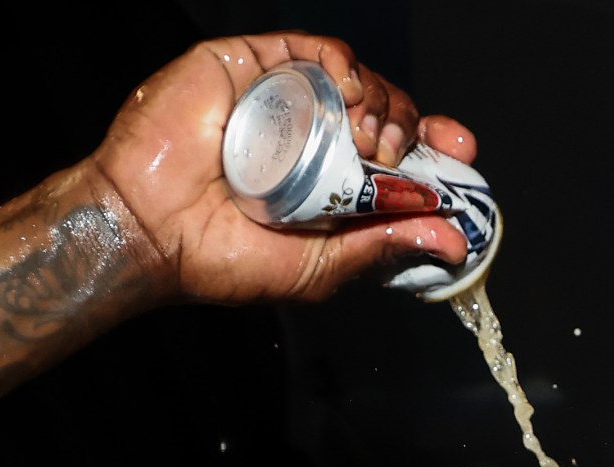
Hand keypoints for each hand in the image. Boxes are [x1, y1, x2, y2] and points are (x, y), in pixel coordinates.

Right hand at [87, 33, 478, 303]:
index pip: (396, 155)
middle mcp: (310, 137)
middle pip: (386, 112)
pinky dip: (345, 67)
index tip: (462, 153)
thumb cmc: (217, 258)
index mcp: (327, 183)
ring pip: (358, 78)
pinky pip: (314, 51)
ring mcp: (282, 99)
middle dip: (415, 127)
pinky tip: (349, 97)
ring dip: (382, 102)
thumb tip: (450, 241)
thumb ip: (380, 248)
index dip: (434, 148)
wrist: (150, 229)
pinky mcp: (253, 65)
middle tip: (410, 156)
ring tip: (372, 141)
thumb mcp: (318, 268)